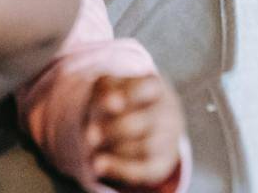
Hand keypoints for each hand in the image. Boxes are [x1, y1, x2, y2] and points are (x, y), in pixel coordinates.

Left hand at [84, 74, 184, 190]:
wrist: (140, 119)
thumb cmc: (118, 97)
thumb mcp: (108, 87)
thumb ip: (106, 89)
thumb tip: (111, 105)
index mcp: (155, 87)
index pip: (145, 90)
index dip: (129, 97)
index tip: (109, 104)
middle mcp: (167, 113)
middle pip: (143, 123)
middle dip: (114, 130)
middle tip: (89, 135)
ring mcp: (168, 139)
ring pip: (144, 148)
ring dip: (115, 149)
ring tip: (89, 144)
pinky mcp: (162, 163)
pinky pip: (145, 170)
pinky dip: (120, 169)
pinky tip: (98, 166)